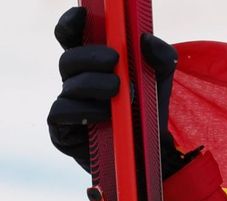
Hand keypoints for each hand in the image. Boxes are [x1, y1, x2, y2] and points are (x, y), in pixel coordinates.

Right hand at [47, 7, 189, 176]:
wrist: (152, 154)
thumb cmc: (148, 111)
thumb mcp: (160, 82)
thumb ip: (161, 57)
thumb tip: (146, 41)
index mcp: (90, 65)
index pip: (71, 38)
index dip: (71, 24)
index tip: (82, 16)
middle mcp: (74, 82)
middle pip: (68, 60)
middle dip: (89, 56)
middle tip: (114, 59)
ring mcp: (67, 106)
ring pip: (68, 86)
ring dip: (94, 84)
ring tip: (119, 90)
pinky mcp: (63, 132)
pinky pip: (61, 113)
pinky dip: (84, 110)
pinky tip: (104, 114)